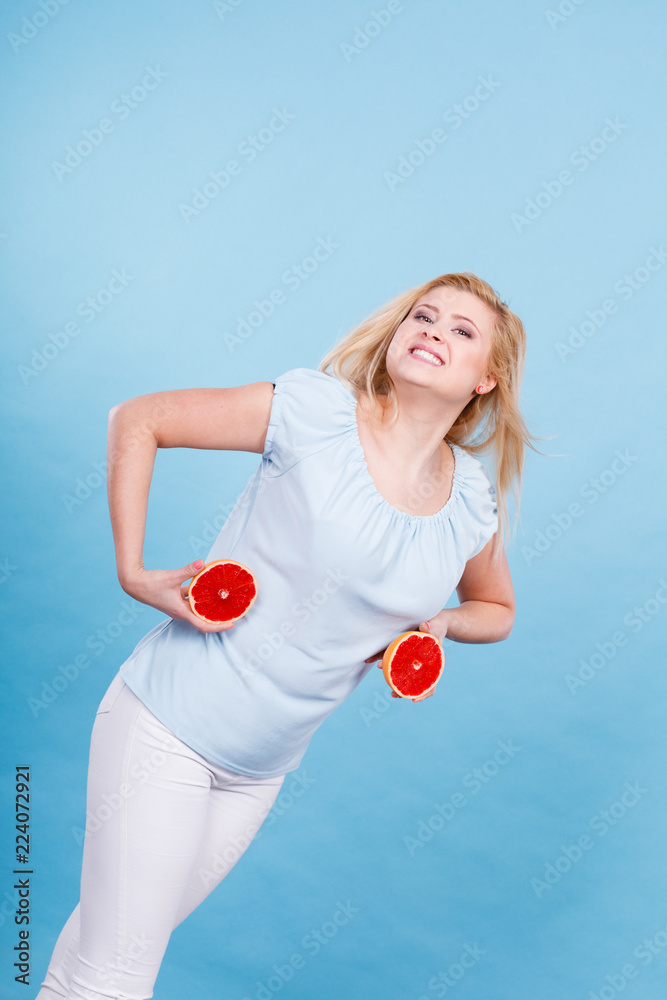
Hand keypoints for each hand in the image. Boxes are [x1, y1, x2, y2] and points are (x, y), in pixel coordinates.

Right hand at [120, 559, 237, 633]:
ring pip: (198, 608)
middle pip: (203, 619)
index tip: (232, 624)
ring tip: (226, 601)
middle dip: (219, 617)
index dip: (218, 626)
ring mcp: (178, 606)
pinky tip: (209, 586)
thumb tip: (202, 562)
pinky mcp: (175, 599)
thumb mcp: (171, 577)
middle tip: (235, 612)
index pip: (203, 624)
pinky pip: (192, 599)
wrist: (134, 583)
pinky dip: (201, 596)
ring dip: (211, 606)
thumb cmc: (150, 584)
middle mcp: (181, 612)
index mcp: (181, 611)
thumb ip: (188, 570)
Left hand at [364, 612, 448, 701]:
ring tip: (381, 677)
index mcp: (432, 664)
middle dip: (403, 690)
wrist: (434, 621)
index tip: (413, 700)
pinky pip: (396, 660)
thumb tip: (424, 625)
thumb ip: (431, 628)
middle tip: (393, 694)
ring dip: (394, 679)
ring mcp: (413, 661)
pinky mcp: (405, 653)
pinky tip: (375, 661)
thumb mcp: (436, 626)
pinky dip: (387, 662)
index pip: (431, 684)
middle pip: (415, 683)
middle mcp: (422, 665)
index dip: (424, 694)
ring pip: (404, 674)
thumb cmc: (437, 625)